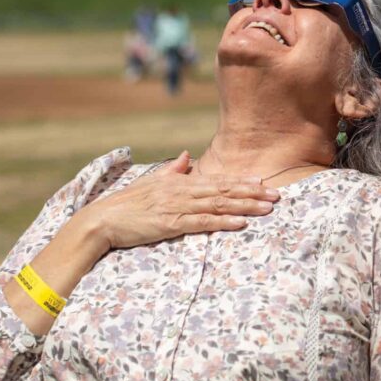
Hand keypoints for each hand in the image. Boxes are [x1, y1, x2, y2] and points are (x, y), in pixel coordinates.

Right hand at [74, 151, 279, 253]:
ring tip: (267, 207)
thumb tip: (186, 156)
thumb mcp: (151, 182)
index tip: (263, 183)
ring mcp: (177, 206)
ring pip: (218, 204)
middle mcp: (182, 190)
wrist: (102, 220)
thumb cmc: (127, 203)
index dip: (242, 182)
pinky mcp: (171, 223)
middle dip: (252, 193)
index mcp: (179, 181)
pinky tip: (240, 222)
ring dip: (245, 206)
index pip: (217, 181)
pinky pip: (202, 222)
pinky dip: (223, 221)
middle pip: (224, 191)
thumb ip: (172, 170)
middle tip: (277, 195)